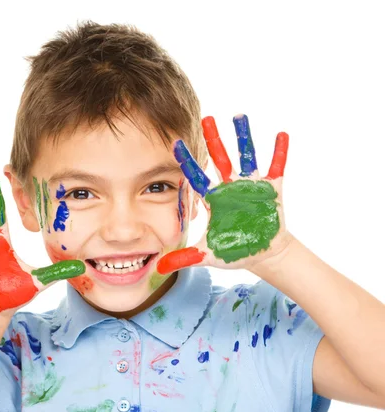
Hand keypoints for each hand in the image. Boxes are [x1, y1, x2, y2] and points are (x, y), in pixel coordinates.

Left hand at [157, 114, 295, 273]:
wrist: (262, 254)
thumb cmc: (234, 250)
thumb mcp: (207, 255)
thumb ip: (184, 258)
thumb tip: (158, 269)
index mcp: (214, 200)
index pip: (197, 177)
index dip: (187, 162)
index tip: (175, 143)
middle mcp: (230, 188)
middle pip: (219, 159)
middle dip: (213, 140)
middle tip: (205, 118)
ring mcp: (251, 186)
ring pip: (246, 157)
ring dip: (243, 138)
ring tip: (239, 116)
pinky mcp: (271, 189)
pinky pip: (276, 166)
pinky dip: (279, 152)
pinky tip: (280, 134)